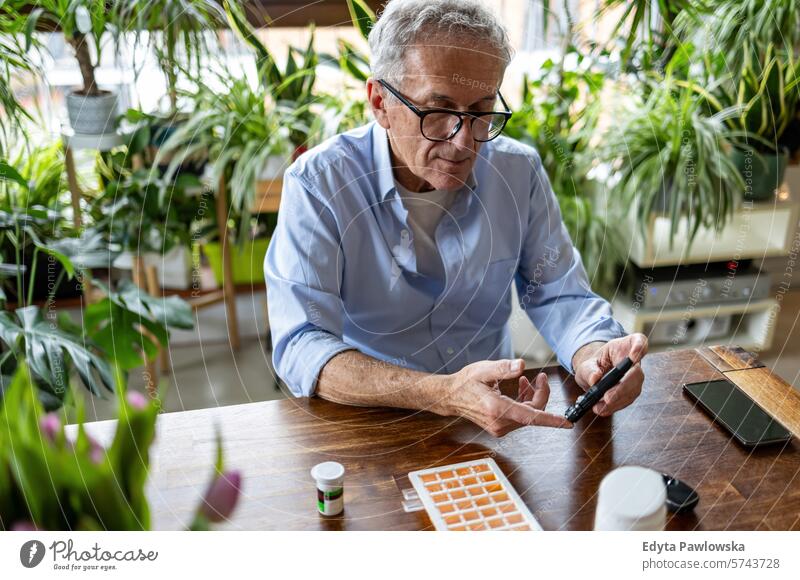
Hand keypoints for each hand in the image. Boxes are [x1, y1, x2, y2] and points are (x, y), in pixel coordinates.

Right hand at [440, 358, 571, 436]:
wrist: (450, 397)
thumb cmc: (466, 382)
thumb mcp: (483, 370)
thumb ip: (504, 368)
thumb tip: (522, 365)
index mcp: (497, 409)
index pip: (530, 417)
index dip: (551, 420)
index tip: (567, 422)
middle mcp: (500, 423)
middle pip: (533, 413)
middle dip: (541, 394)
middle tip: (541, 377)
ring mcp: (499, 428)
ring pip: (529, 416)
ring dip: (532, 398)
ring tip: (527, 381)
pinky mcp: (499, 428)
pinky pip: (521, 418)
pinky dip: (525, 404)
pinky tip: (521, 389)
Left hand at [571, 334, 647, 416]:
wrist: (594, 374)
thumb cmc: (593, 365)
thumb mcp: (586, 364)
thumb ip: (589, 369)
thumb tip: (594, 379)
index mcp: (625, 346)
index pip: (639, 342)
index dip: (639, 348)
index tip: (633, 357)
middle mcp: (635, 363)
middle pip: (636, 373)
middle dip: (623, 387)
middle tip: (607, 397)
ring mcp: (635, 379)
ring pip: (633, 390)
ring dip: (617, 400)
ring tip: (600, 407)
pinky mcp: (631, 392)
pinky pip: (626, 400)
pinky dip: (614, 406)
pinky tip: (602, 409)